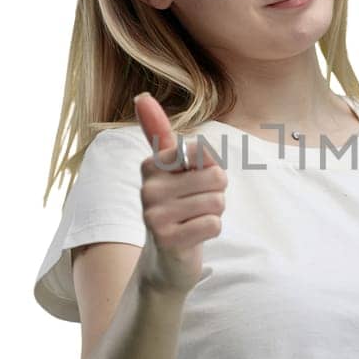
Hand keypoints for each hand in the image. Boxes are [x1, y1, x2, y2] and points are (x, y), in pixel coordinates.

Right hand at [132, 92, 226, 297]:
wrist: (165, 262)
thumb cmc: (176, 208)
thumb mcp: (170, 170)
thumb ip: (159, 134)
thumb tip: (141, 96)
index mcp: (151, 165)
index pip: (202, 151)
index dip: (210, 168)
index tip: (191, 182)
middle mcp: (148, 188)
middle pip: (216, 177)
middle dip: (216, 193)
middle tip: (195, 207)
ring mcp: (155, 215)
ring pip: (218, 202)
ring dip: (214, 213)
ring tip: (193, 221)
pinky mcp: (168, 240)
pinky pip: (214, 224)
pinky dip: (210, 231)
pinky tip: (192, 237)